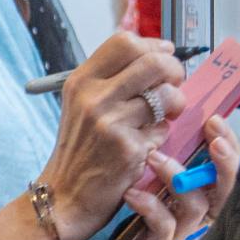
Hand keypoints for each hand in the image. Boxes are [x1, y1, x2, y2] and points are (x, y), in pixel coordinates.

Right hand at [0, 35, 183, 239]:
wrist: (65, 197)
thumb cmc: (79, 151)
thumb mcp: (82, 105)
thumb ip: (112, 79)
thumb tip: (159, 53)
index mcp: (81, 81)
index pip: (125, 42)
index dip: (153, 46)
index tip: (164, 56)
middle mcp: (94, 97)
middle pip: (152, 61)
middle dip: (174, 71)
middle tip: (174, 84)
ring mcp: (111, 122)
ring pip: (166, 96)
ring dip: (174, 105)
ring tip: (164, 117)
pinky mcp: (128, 148)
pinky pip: (163, 130)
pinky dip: (162, 135)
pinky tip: (148, 144)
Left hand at [93, 116, 239, 239]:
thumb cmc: (129, 200)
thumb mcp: (150, 170)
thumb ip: (167, 148)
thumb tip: (172, 111)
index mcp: (199, 193)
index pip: (226, 170)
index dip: (229, 147)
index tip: (215, 121)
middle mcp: (196, 213)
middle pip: (225, 191)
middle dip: (223, 164)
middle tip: (213, 140)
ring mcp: (179, 232)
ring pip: (195, 206)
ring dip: (178, 178)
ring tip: (154, 157)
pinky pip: (164, 226)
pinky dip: (151, 206)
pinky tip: (132, 192)